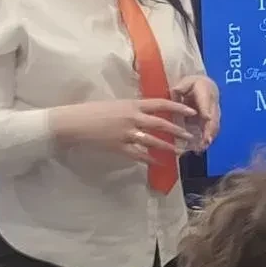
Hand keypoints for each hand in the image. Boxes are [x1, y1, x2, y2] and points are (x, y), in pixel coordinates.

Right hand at [49, 98, 196, 164]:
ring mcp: (126, 133)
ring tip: (180, 151)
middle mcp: (133, 118)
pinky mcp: (119, 147)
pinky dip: (150, 159)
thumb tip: (146, 112)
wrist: (74, 123)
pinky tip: (158, 162)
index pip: (161, 104)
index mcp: (133, 104)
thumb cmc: (93, 110)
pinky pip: (139, 155)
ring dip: (168, 147)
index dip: (178, 107)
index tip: (191, 111)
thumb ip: (132, 108)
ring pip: (153, 141)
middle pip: (161, 124)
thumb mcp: (116, 104)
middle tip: (191, 135)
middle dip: (178, 130)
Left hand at [173, 74, 219, 150]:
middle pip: (213, 116)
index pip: (205, 100)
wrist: (206, 85)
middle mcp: (212, 102)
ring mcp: (214, 112)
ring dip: (210, 136)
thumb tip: (175, 91)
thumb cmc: (192, 84)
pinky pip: (212, 130)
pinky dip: (208, 138)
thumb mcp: (185, 82)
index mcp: (205, 90)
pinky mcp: (212, 120)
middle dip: (210, 129)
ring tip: (203, 147)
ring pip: (214, 125)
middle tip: (206, 140)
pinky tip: (201, 148)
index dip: (206, 109)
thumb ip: (180, 88)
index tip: (207, 118)